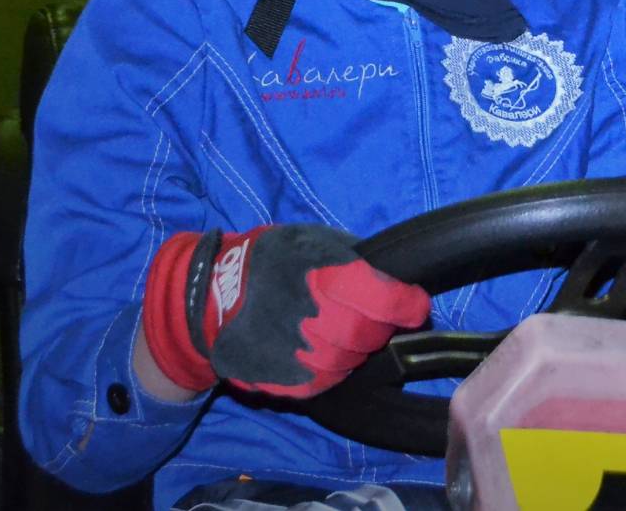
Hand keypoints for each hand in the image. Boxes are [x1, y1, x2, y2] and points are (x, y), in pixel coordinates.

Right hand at [140, 224, 430, 398]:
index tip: (414, 303)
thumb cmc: (270, 260)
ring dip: (354, 347)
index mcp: (331, 279)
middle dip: (379, 323)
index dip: (410, 304)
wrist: (211, 298)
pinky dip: (331, 367)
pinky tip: (318, 347)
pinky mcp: (290, 384)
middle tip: (368, 311)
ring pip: (353, 361)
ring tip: (336, 327)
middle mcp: (320, 321)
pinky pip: (328, 380)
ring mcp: (304, 357)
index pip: (392, 301)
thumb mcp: (315, 240)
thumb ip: (356, 258)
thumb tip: (393, 274)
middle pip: (374, 334)